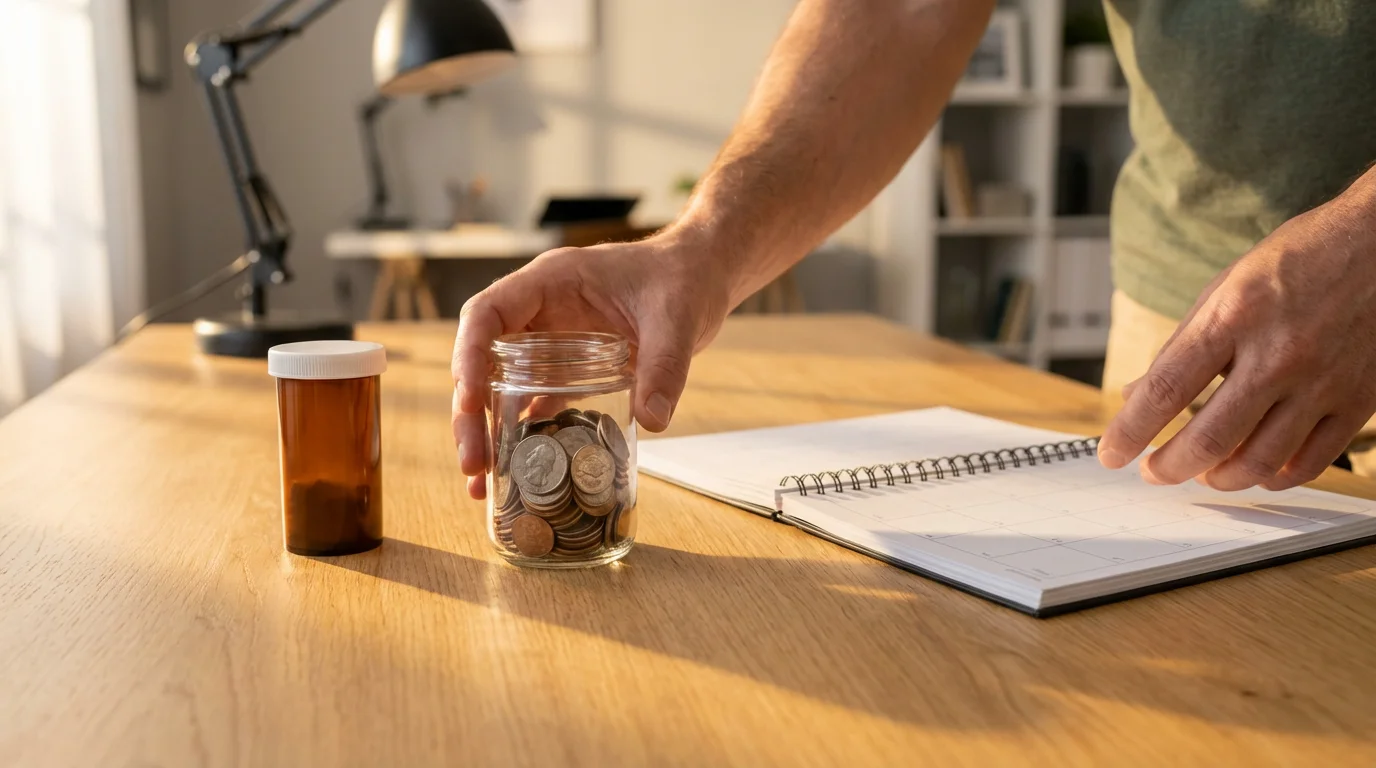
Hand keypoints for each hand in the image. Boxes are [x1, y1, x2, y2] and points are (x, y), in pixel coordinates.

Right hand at [451, 230, 732, 498]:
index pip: (487, 314)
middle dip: (471, 414)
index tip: (470, 403)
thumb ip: (665, 365)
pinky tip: (519, 475)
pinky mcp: (571, 370)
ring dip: (489, 432)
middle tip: (473, 465)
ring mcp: (551, 343)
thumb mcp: (676, 317)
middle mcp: (539, 313)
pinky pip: (537, 403)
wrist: (703, 275)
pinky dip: (525, 436)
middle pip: (483, 360)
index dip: (469, 356)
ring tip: (481, 483)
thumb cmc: (682, 277)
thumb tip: (653, 419)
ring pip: (502, 387)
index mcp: (550, 283)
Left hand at [1098, 179, 1375, 489]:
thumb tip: (1136, 396)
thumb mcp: (1225, 287)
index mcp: (1234, 317)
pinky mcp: (1358, 400)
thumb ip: (1181, 346)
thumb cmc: (1298, 259)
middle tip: (1153, 473)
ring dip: (1218, 479)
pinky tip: (1254, 471)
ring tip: (1201, 473)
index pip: (1166, 390)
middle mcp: (1279, 353)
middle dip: (1169, 467)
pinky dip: (1273, 477)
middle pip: (1210, 438)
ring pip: (1259, 461)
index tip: (1110, 454)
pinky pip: (1309, 462)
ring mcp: (1323, 381)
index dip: (1130, 432)